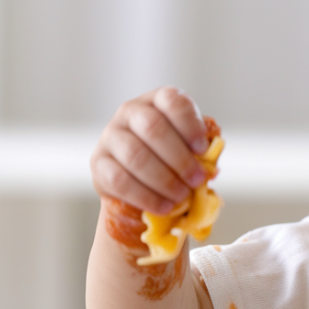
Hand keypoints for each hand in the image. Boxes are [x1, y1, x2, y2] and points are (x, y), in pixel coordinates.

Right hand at [91, 87, 211, 213]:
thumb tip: (211, 169)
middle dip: (180, 158)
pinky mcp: (98, 162)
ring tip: (182, 196)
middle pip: (153, 128)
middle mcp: (130, 111)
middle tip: (197, 180)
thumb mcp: (189, 150)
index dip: (190, 125)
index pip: (172, 102)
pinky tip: (165, 206)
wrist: (142, 182)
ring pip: (135, 155)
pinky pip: (119, 180)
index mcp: (158, 101)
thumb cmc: (172, 160)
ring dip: (164, 180)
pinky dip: (146, 197)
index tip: (203, 149)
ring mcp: (110, 135)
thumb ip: (201, 154)